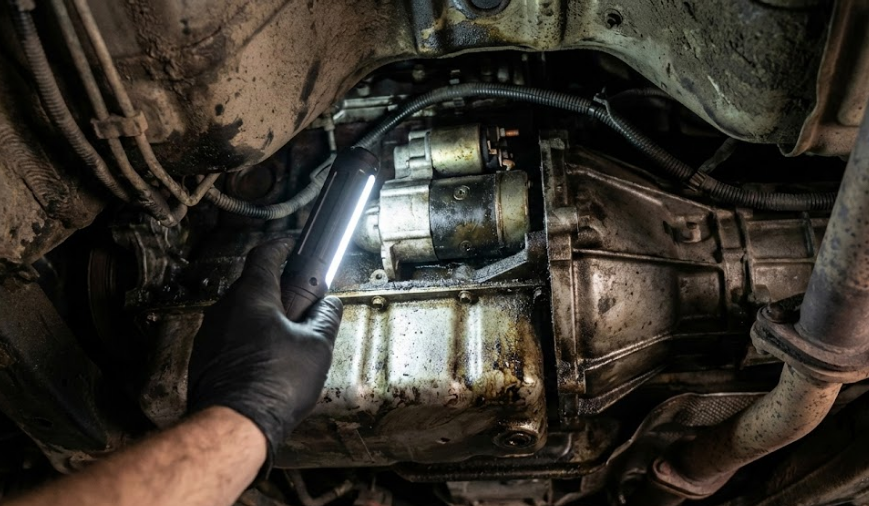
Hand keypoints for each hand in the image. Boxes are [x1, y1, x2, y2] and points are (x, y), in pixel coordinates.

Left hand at [187, 240, 342, 467]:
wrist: (235, 425)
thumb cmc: (276, 381)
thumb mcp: (317, 346)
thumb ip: (326, 317)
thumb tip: (329, 304)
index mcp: (252, 295)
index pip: (265, 254)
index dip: (282, 246)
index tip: (293, 244)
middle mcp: (224, 308)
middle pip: (253, 286)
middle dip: (278, 291)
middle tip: (302, 305)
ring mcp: (209, 334)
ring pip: (240, 315)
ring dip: (263, 319)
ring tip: (287, 342)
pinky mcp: (204, 359)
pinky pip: (230, 338)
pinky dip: (248, 341)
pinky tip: (266, 363)